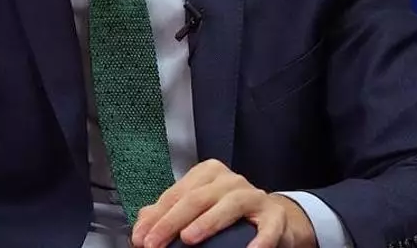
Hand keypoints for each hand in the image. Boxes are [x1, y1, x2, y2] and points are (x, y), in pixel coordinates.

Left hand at [131, 160, 315, 247]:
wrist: (274, 219)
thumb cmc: (229, 214)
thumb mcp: (197, 209)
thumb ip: (169, 213)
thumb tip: (143, 224)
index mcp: (207, 174)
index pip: (176, 194)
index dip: (156, 217)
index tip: (141, 238)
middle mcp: (230, 180)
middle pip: (197, 198)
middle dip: (172, 222)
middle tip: (155, 243)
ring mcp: (253, 195)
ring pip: (229, 204)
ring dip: (208, 222)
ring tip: (189, 238)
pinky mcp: (274, 215)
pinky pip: (268, 227)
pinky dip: (259, 239)